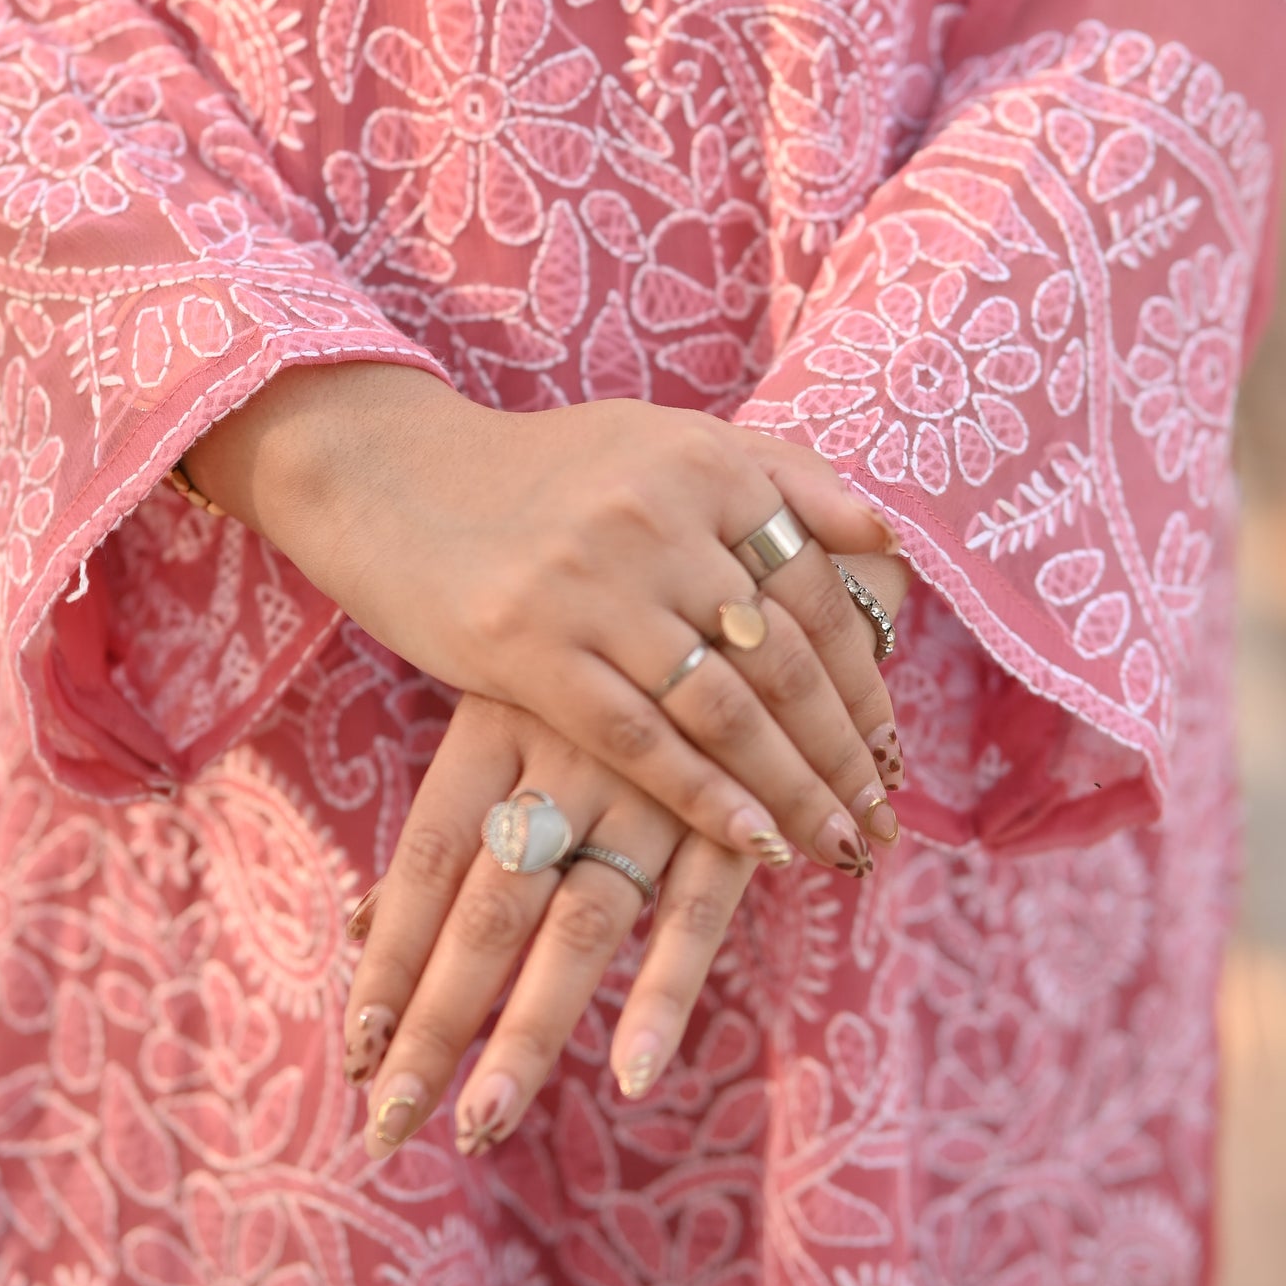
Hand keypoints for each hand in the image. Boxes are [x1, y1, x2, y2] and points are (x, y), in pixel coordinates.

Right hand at [187, 363, 909, 871]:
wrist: (393, 473)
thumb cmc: (545, 469)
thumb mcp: (665, 440)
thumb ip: (779, 474)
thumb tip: (886, 535)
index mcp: (707, 463)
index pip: (819, 592)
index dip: (866, 681)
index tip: (893, 749)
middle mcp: (662, 517)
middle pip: (785, 659)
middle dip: (843, 752)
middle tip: (883, 818)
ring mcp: (595, 583)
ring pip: (726, 710)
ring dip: (795, 790)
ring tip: (838, 845)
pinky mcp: (529, 645)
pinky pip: (641, 740)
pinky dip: (710, 800)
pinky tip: (757, 845)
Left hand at [342, 694, 760, 1158]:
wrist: (746, 565)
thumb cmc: (595, 655)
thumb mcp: (509, 707)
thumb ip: (451, 825)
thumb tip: (355, 928)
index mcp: (497, 722)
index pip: (429, 856)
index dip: (392, 953)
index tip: (356, 1050)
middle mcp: (567, 755)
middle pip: (491, 907)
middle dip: (439, 1019)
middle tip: (390, 1121)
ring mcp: (654, 783)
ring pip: (583, 923)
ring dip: (531, 1028)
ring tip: (480, 1121)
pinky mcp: (735, 807)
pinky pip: (697, 912)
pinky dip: (665, 991)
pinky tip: (629, 1071)